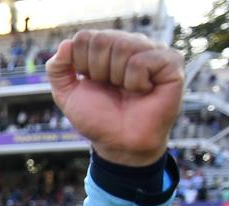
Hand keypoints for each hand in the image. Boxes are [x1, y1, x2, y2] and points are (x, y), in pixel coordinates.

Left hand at [46, 30, 183, 165]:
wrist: (119, 143)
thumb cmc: (98, 118)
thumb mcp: (67, 94)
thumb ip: (57, 70)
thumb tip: (66, 44)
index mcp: (107, 47)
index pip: (85, 38)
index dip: (81, 64)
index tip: (92, 82)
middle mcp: (130, 44)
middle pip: (102, 40)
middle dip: (98, 71)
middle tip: (110, 88)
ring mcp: (152, 51)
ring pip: (123, 46)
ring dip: (117, 77)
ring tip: (127, 90)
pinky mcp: (171, 62)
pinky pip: (142, 61)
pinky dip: (135, 81)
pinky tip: (143, 91)